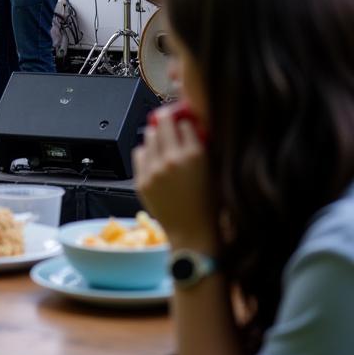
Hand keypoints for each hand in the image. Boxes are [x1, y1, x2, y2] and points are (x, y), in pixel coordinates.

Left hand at [132, 106, 216, 251]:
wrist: (192, 233)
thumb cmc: (208, 205)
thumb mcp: (214, 171)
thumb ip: (202, 145)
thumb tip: (189, 123)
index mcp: (195, 156)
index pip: (184, 121)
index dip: (185, 121)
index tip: (185, 122)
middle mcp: (172, 159)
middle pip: (162, 121)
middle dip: (168, 120)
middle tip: (171, 124)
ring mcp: (154, 170)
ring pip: (148, 134)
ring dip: (157, 136)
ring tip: (165, 146)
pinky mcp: (141, 180)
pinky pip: (139, 152)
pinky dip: (147, 152)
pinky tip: (156, 160)